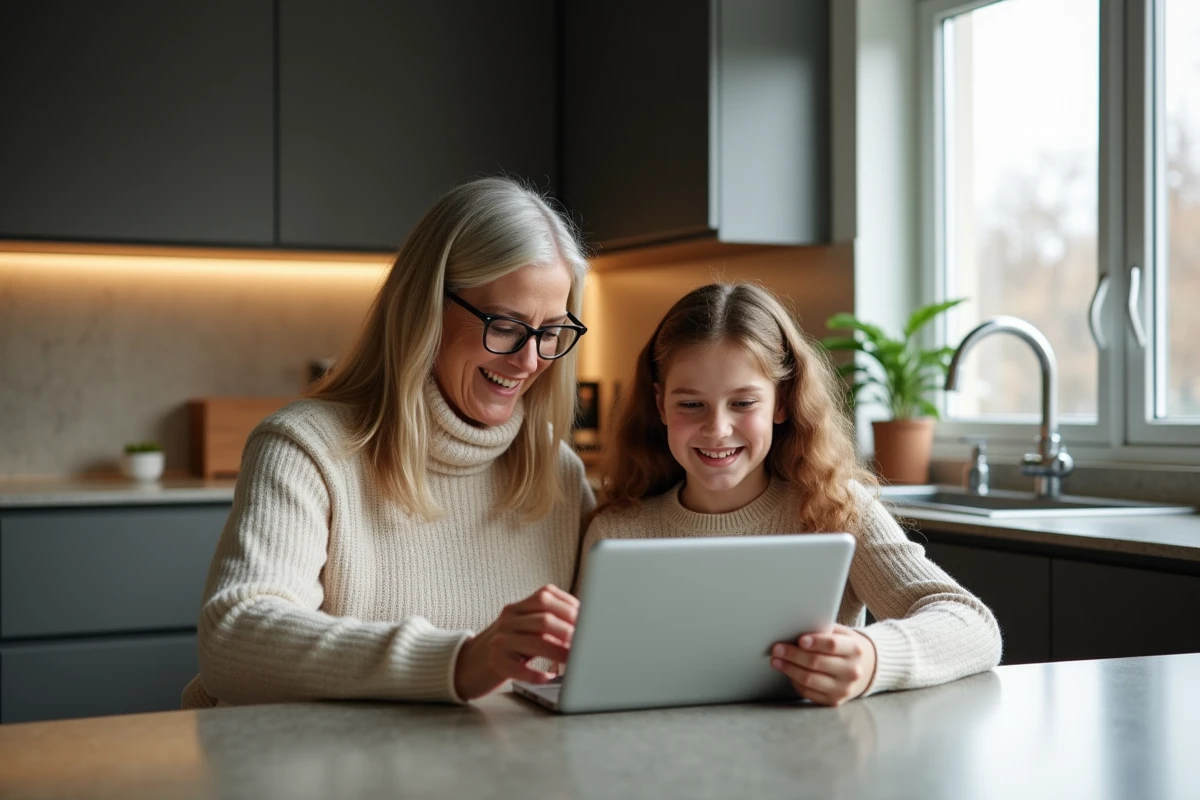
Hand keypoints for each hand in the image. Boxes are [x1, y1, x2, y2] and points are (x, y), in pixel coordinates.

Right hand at [453, 584, 577, 700]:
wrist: (466, 663)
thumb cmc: (506, 646)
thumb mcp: (524, 628)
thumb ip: (548, 624)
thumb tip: (583, 628)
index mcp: (519, 607)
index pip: (547, 596)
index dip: (570, 607)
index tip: (589, 620)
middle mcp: (508, 619)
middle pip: (544, 618)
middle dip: (569, 632)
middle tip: (586, 643)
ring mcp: (500, 640)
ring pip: (534, 642)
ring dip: (559, 653)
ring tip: (574, 662)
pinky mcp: (494, 662)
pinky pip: (517, 667)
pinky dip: (536, 673)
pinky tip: (547, 676)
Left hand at [770, 624, 876, 705]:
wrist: (864, 669)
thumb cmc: (844, 647)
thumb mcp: (841, 633)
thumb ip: (823, 630)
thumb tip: (795, 628)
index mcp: (854, 649)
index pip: (832, 645)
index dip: (815, 642)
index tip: (799, 640)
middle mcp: (851, 671)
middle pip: (816, 662)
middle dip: (793, 655)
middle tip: (777, 649)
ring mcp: (843, 689)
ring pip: (809, 679)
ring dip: (789, 669)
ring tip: (776, 661)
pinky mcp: (834, 701)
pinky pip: (808, 692)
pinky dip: (795, 682)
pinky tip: (788, 672)